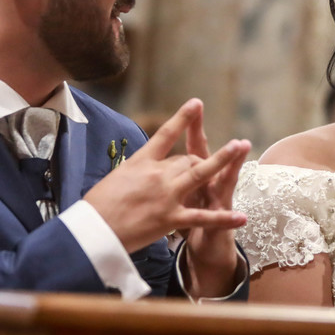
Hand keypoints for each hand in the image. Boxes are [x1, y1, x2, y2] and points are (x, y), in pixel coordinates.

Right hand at [86, 99, 249, 256]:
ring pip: (201, 174)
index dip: (182, 118)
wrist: (93, 231)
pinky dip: (223, 218)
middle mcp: (157, 175)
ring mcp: (166, 196)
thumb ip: (135, 173)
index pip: (165, 134)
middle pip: (187, 159)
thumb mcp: (115, 179)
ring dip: (223, 159)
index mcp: (141, 162)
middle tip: (212, 163)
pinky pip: (203, 217)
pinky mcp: (171, 218)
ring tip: (241, 146)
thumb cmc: (97, 207)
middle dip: (202, 161)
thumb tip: (142, 172)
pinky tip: (241, 217)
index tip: (196, 103)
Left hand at [177, 99, 250, 297]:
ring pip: (224, 179)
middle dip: (203, 134)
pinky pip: (221, 220)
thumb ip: (172, 178)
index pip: (190, 145)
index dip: (189, 125)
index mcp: (191, 174)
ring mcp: (216, 200)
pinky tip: (241, 216)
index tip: (193, 103)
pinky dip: (228, 220)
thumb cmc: (187, 219)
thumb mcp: (177, 196)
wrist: (209, 247)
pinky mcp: (217, 223)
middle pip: (205, 155)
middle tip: (204, 113)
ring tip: (243, 145)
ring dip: (232, 163)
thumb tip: (155, 162)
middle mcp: (208, 182)